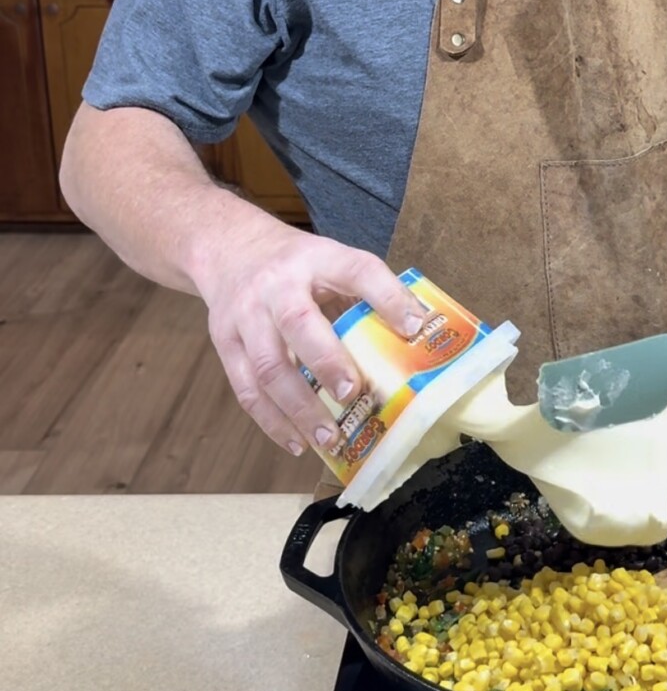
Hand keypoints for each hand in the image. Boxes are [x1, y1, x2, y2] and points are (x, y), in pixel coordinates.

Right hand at [190, 211, 424, 453]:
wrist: (229, 248)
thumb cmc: (296, 266)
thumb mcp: (330, 261)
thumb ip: (365, 292)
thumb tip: (416, 334)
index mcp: (316, 259)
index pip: (356, 271)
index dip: (387, 296)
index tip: (414, 328)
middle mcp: (276, 286)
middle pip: (298, 324)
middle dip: (327, 362)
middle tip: (353, 394)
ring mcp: (245, 315)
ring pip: (268, 365)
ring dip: (299, 407)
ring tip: (328, 438)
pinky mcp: (224, 342)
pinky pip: (246, 387)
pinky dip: (271, 420)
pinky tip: (296, 442)